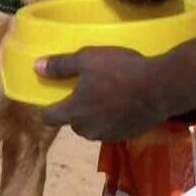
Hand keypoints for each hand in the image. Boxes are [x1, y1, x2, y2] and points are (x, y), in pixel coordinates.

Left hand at [37, 47, 166, 141]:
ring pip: (93, 126)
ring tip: (108, 96)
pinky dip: (113, 119)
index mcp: (74, 112)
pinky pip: (112, 128)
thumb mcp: (87, 59)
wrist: (159, 88)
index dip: (47, 107)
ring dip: (95, 115)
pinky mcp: (126, 136)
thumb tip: (36, 67)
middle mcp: (87, 130)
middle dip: (76, 109)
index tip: (52, 98)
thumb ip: (60, 66)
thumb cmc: (119, 71)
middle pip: (72, 122)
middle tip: (87, 89)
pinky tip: (124, 103)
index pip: (48, 117)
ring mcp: (108, 136)